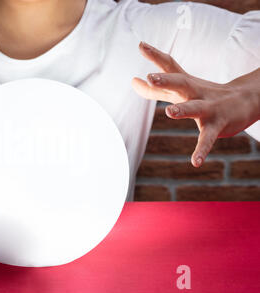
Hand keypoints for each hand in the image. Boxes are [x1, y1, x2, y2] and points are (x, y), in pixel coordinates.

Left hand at [132, 41, 259, 166]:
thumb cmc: (204, 95)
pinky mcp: (217, 125)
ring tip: (169, 112)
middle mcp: (195, 92)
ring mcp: (208, 108)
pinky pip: (207, 139)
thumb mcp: (180, 90)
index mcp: (186, 83)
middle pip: (181, 83)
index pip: (169, 66)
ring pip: (195, 108)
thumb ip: (155, 88)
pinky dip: (201, 150)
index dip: (155, 56)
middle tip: (150, 77)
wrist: (246, 101)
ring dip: (183, 109)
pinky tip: (195, 162)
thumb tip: (133, 81)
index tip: (140, 45)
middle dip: (166, 80)